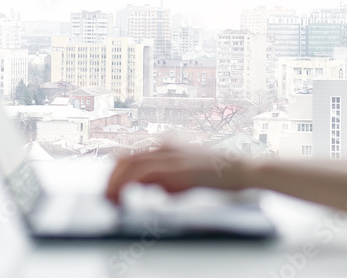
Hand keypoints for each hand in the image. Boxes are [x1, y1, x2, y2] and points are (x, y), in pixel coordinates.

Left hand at [104, 142, 251, 203]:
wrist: (241, 170)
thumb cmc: (218, 174)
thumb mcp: (186, 174)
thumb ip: (169, 178)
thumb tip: (156, 189)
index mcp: (166, 145)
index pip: (131, 154)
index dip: (114, 171)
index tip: (108, 187)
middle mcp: (165, 146)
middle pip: (124, 157)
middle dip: (110, 178)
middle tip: (106, 197)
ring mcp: (170, 155)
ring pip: (129, 164)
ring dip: (114, 183)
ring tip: (110, 200)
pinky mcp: (176, 168)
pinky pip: (143, 174)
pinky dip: (128, 186)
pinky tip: (125, 198)